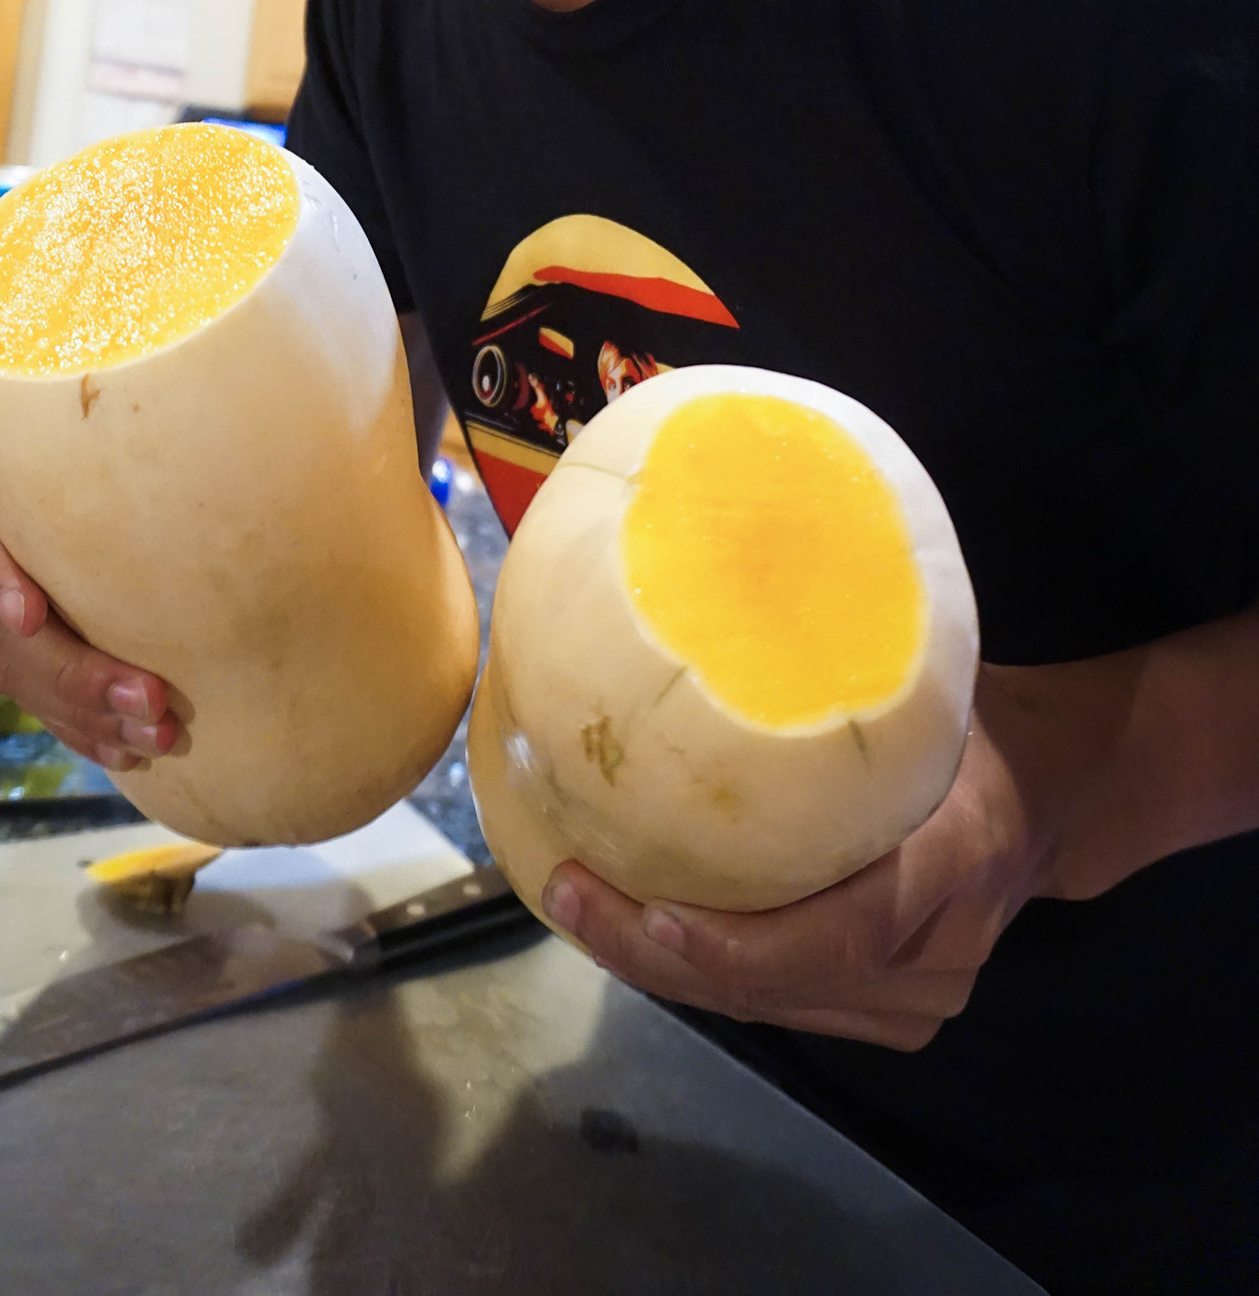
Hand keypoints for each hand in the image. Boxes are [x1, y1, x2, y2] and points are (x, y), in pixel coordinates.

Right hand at [0, 460, 188, 772]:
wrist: (38, 478)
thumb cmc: (76, 444)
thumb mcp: (68, 432)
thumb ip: (99, 449)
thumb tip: (177, 433)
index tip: (31, 616)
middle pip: (3, 630)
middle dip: (77, 675)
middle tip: (146, 699)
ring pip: (17, 677)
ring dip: (86, 714)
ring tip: (151, 733)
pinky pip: (31, 701)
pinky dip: (78, 728)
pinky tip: (122, 749)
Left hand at [539, 680, 1066, 1055]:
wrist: (1048, 796)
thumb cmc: (971, 719)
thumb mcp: (924, 679)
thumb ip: (844, 669)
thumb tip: (717, 602)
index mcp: (960, 856)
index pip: (846, 930)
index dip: (743, 939)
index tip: (653, 905)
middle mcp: (941, 953)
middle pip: (786, 984)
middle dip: (663, 955)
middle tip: (570, 894)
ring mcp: (922, 1001)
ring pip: (774, 1008)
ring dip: (670, 970)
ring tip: (584, 910)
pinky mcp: (896, 1017)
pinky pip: (785, 1007)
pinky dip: (707, 975)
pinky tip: (640, 931)